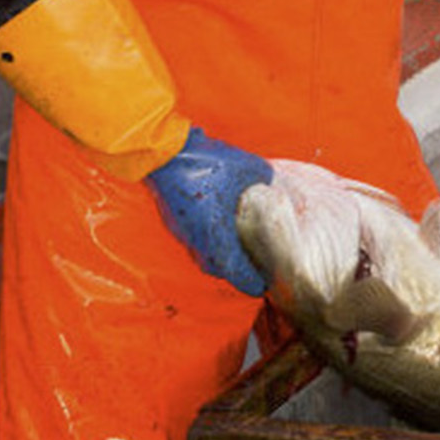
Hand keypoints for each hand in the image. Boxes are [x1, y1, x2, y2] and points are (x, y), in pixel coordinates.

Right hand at [146, 127, 272, 293]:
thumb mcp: (249, 168)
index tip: (260, 287)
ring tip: (239, 258)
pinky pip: (195, 243)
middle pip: (217, 266)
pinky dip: (210, 245)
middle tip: (254, 274)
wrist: (164, 152)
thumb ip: (266, 181)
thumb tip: (275, 188)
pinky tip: (220, 236)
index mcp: (215, 231)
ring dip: (222, 260)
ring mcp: (183, 231)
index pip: (233, 268)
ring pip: (204, 256)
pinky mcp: (174, 221)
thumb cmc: (208, 160)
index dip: (248, 279)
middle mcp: (197, 238)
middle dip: (236, 273)